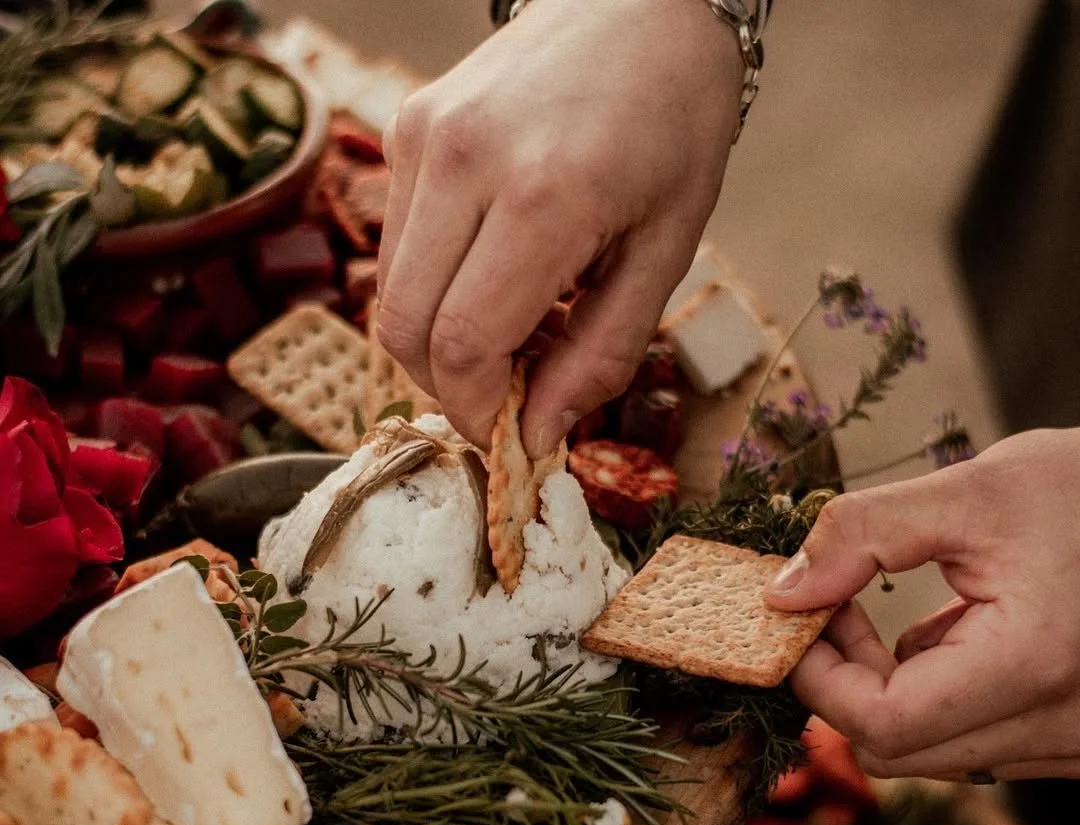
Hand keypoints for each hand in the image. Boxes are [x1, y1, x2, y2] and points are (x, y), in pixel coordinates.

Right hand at [376, 0, 741, 454]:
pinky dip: (436, 290)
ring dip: (441, 342)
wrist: (641, 0)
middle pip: (405, 329)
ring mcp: (424, 139)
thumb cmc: (672, 124)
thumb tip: (539, 433)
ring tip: (519, 331)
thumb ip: (601, 354)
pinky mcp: (408, 129)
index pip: (463, 344)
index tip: (515, 435)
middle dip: (451, 389)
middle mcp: (464, 162)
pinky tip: (496, 281)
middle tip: (514, 394)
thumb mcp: (667, 252)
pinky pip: (399, 247)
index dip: (479, 412)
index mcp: (544, 196)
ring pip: (390, 294)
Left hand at [764, 429, 1079, 780]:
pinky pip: (971, 744)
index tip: (804, 614)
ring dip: (890, 692)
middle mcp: (1057, 726)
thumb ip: (866, 535)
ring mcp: (1070, 744)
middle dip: (846, 682)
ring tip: (907, 616)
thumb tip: (784, 593)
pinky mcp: (1071, 741)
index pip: (881, 723)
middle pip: (894, 751)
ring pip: (929, 755)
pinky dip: (938, 698)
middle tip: (843, 607)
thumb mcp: (976, 491)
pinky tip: (957, 633)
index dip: (820, 675)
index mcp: (1032, 667)